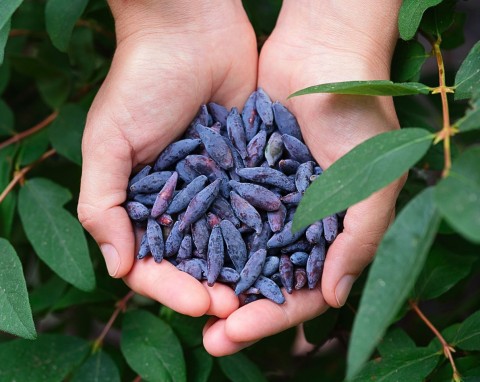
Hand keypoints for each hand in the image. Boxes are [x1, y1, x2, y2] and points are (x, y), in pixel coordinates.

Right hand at [78, 0, 256, 317]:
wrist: (192, 33)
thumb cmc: (142, 83)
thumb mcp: (108, 142)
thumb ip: (101, 204)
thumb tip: (116, 267)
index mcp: (142, 203)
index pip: (153, 261)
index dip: (172, 288)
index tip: (199, 303)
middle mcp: (181, 202)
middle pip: (196, 260)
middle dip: (213, 288)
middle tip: (237, 309)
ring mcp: (217, 188)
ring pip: (230, 242)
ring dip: (244, 269)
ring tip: (264, 292)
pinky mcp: (249, 169)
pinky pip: (258, 208)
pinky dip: (268, 232)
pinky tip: (285, 253)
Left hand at [203, 0, 403, 354]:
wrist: (322, 53)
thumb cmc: (357, 116)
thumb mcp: (372, 180)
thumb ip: (360, 239)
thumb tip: (335, 295)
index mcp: (333, 234)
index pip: (304, 291)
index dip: (273, 316)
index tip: (239, 330)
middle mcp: (298, 224)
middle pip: (265, 280)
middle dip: (239, 310)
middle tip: (209, 336)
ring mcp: (268, 201)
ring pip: (239, 252)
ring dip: (216, 280)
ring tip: (186, 304)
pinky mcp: (242, 176)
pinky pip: (221, 212)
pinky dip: (203, 235)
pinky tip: (179, 256)